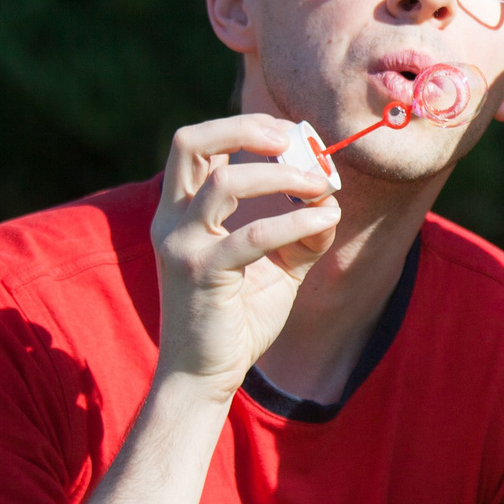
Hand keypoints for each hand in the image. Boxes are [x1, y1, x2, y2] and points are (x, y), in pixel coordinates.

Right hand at [151, 114, 341, 393]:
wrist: (205, 376)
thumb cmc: (237, 319)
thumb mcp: (277, 265)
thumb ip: (300, 232)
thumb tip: (330, 204)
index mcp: (182, 210)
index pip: (198, 143)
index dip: (246, 127)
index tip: (294, 137)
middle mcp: (172, 219)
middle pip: (190, 142)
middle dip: (246, 128)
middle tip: (294, 140)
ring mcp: (181, 244)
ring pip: (225, 182)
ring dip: (282, 175)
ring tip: (321, 186)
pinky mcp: (200, 274)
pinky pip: (252, 235)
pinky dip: (295, 221)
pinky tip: (326, 221)